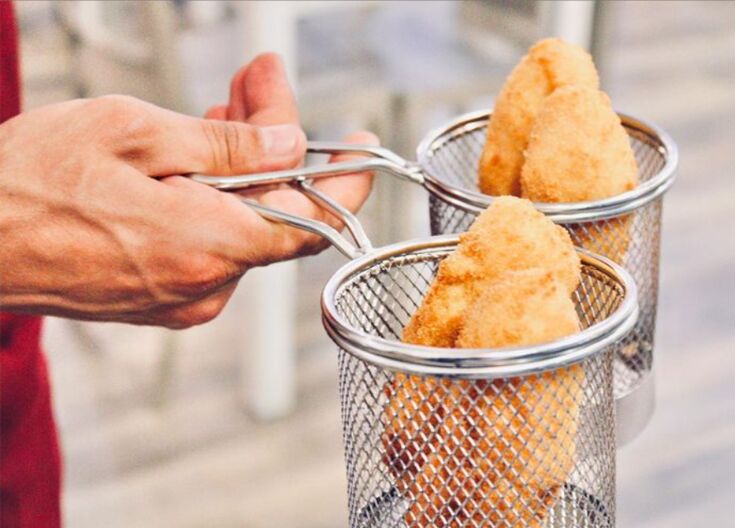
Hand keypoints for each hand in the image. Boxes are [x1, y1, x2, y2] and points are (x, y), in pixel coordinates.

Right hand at [0, 55, 373, 327]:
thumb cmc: (28, 184)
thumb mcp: (135, 134)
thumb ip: (227, 146)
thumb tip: (289, 144)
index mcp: (210, 246)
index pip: (314, 221)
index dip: (347, 181)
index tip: (360, 146)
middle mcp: (205, 285)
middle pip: (273, 209)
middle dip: (274, 143)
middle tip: (256, 83)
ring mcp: (182, 298)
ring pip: (241, 223)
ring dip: (241, 166)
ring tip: (220, 109)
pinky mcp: (159, 298)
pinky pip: (210, 244)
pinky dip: (215, 199)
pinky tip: (193, 159)